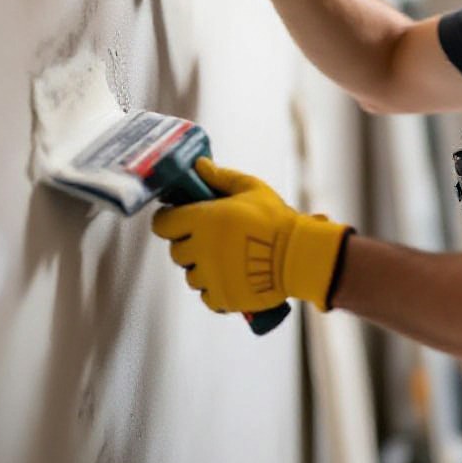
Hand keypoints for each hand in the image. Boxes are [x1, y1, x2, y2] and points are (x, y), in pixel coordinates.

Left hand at [151, 159, 352, 313]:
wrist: (298, 255)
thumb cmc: (275, 219)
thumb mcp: (251, 188)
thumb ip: (221, 177)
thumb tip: (199, 165)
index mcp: (203, 220)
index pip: (163, 223)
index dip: (168, 219)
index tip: (177, 218)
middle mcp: (200, 248)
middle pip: (176, 250)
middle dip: (188, 243)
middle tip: (209, 238)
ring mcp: (210, 276)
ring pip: (191, 274)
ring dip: (202, 267)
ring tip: (226, 259)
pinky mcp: (221, 297)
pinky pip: (206, 294)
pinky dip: (216, 287)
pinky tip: (232, 276)